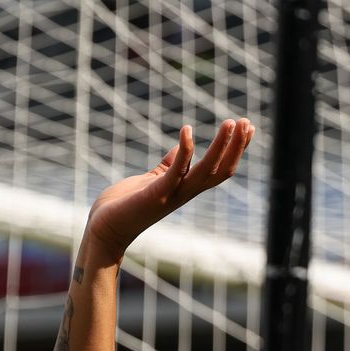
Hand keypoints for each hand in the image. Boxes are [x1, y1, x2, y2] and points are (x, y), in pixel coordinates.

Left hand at [85, 119, 253, 257]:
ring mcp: (171, 194)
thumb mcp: (151, 180)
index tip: (246, 128)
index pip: (219, 169)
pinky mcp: (155, 194)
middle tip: (246, 122)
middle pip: (220, 170)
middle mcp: (184, 193)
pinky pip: (176, 171)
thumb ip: (168, 166)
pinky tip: (186, 130)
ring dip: (221, 147)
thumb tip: (180, 150)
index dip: (235, 150)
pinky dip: (184, 151)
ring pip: (206, 171)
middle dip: (236, 147)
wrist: (103, 229)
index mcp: (185, 188)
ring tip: (230, 123)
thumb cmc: (124, 205)